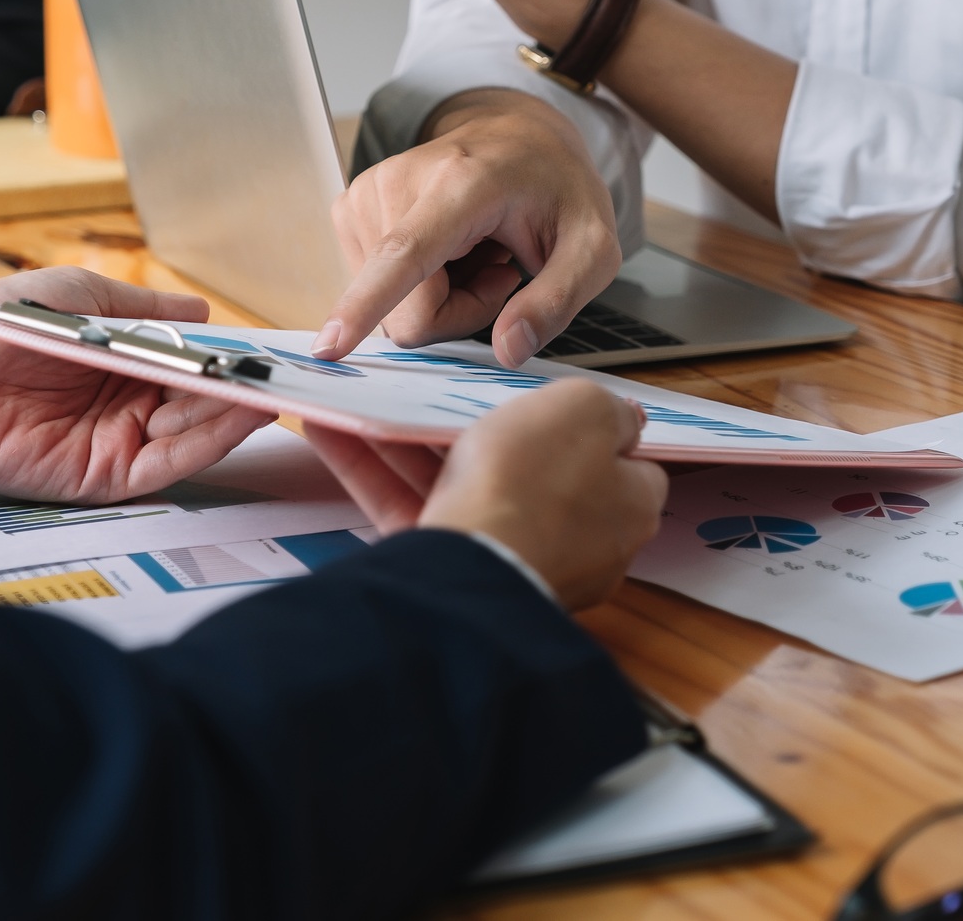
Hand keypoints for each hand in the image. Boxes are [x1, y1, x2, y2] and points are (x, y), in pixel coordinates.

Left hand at [0, 268, 274, 501]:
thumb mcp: (73, 297)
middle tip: (279, 375)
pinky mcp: (103, 477)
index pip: (184, 363)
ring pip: (191, 433)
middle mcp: (121, 404)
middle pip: (196, 401)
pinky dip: (207, 443)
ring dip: (231, 414)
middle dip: (237, 389)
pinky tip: (236, 418)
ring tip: (268, 391)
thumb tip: (201, 312)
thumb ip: (139, 307)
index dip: (224, 358)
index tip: (265, 348)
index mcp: (115, 361)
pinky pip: (168, 465)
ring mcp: (115, 442)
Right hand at [305, 378, 666, 610]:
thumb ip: (604, 407)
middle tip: (454, 391)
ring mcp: (508, 557)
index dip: (587, 425)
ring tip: (381, 397)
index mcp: (624, 506)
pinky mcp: (450, 571)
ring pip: (457, 485)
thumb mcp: (586, 411)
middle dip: (485, 430)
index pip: (621, 461)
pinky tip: (338, 431)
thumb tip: (623, 416)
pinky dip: (375, 470)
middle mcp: (573, 542)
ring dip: (413, 441)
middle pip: (529, 471)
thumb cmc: (534, 486)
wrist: (468, 565)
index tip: (552, 399)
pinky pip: (410, 510)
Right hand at [313, 88, 621, 365]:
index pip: (404, 256)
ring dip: (440, 296)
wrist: (518, 136)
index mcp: (460, 184)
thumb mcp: (594, 246)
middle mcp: (397, 183)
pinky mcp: (350, 208)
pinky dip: (418, 283)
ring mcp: (365, 193)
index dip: (367, 305)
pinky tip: (450, 248)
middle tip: (499, 266)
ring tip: (477, 250)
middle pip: (408, 310)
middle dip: (457, 311)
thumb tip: (507, 350)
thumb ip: (558, 300)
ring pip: (391, 307)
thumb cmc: (556, 189)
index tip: (329, 346)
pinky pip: (378, 288)